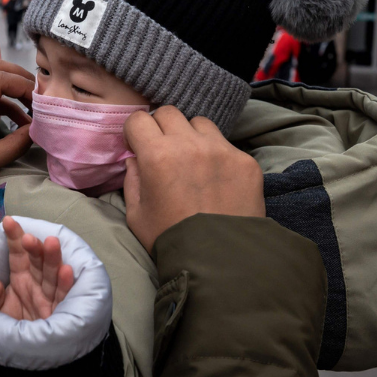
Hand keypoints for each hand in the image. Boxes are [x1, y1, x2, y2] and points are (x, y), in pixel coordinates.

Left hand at [0, 217, 74, 320]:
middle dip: (34, 248)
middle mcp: (36, 285)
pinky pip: (63, 296)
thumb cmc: (11, 330)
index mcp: (21, 280)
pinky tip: (66, 270)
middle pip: (37, 262)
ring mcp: (49, 297)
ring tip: (51, 243)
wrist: (25, 358)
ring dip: (52, 259)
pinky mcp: (59, 312)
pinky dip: (65, 284)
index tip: (8, 222)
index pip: (18, 256)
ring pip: (52, 275)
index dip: (14, 239)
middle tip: (29, 238)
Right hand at [123, 106, 264, 251]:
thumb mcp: (136, 214)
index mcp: (157, 156)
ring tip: (193, 161)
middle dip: (162, 128)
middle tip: (164, 150)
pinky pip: (226, 145)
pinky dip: (218, 156)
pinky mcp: (245, 161)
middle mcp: (190, 145)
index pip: (139, 119)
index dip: (135, 132)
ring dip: (192, 136)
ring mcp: (221, 150)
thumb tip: (135, 159)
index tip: (138, 145)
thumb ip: (131, 179)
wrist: (218, 263)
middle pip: (170, 113)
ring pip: (200, 123)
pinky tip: (217, 180)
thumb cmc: (170, 241)